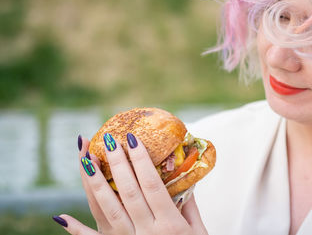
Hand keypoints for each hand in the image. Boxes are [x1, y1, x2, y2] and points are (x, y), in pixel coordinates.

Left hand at [54, 134, 207, 234]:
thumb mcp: (198, 231)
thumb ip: (189, 206)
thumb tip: (183, 178)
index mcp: (169, 224)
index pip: (152, 185)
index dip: (141, 161)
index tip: (132, 139)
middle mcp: (146, 232)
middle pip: (127, 192)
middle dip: (116, 163)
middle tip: (108, 139)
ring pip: (107, 209)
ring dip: (95, 183)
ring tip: (86, 158)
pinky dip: (75, 229)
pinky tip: (60, 216)